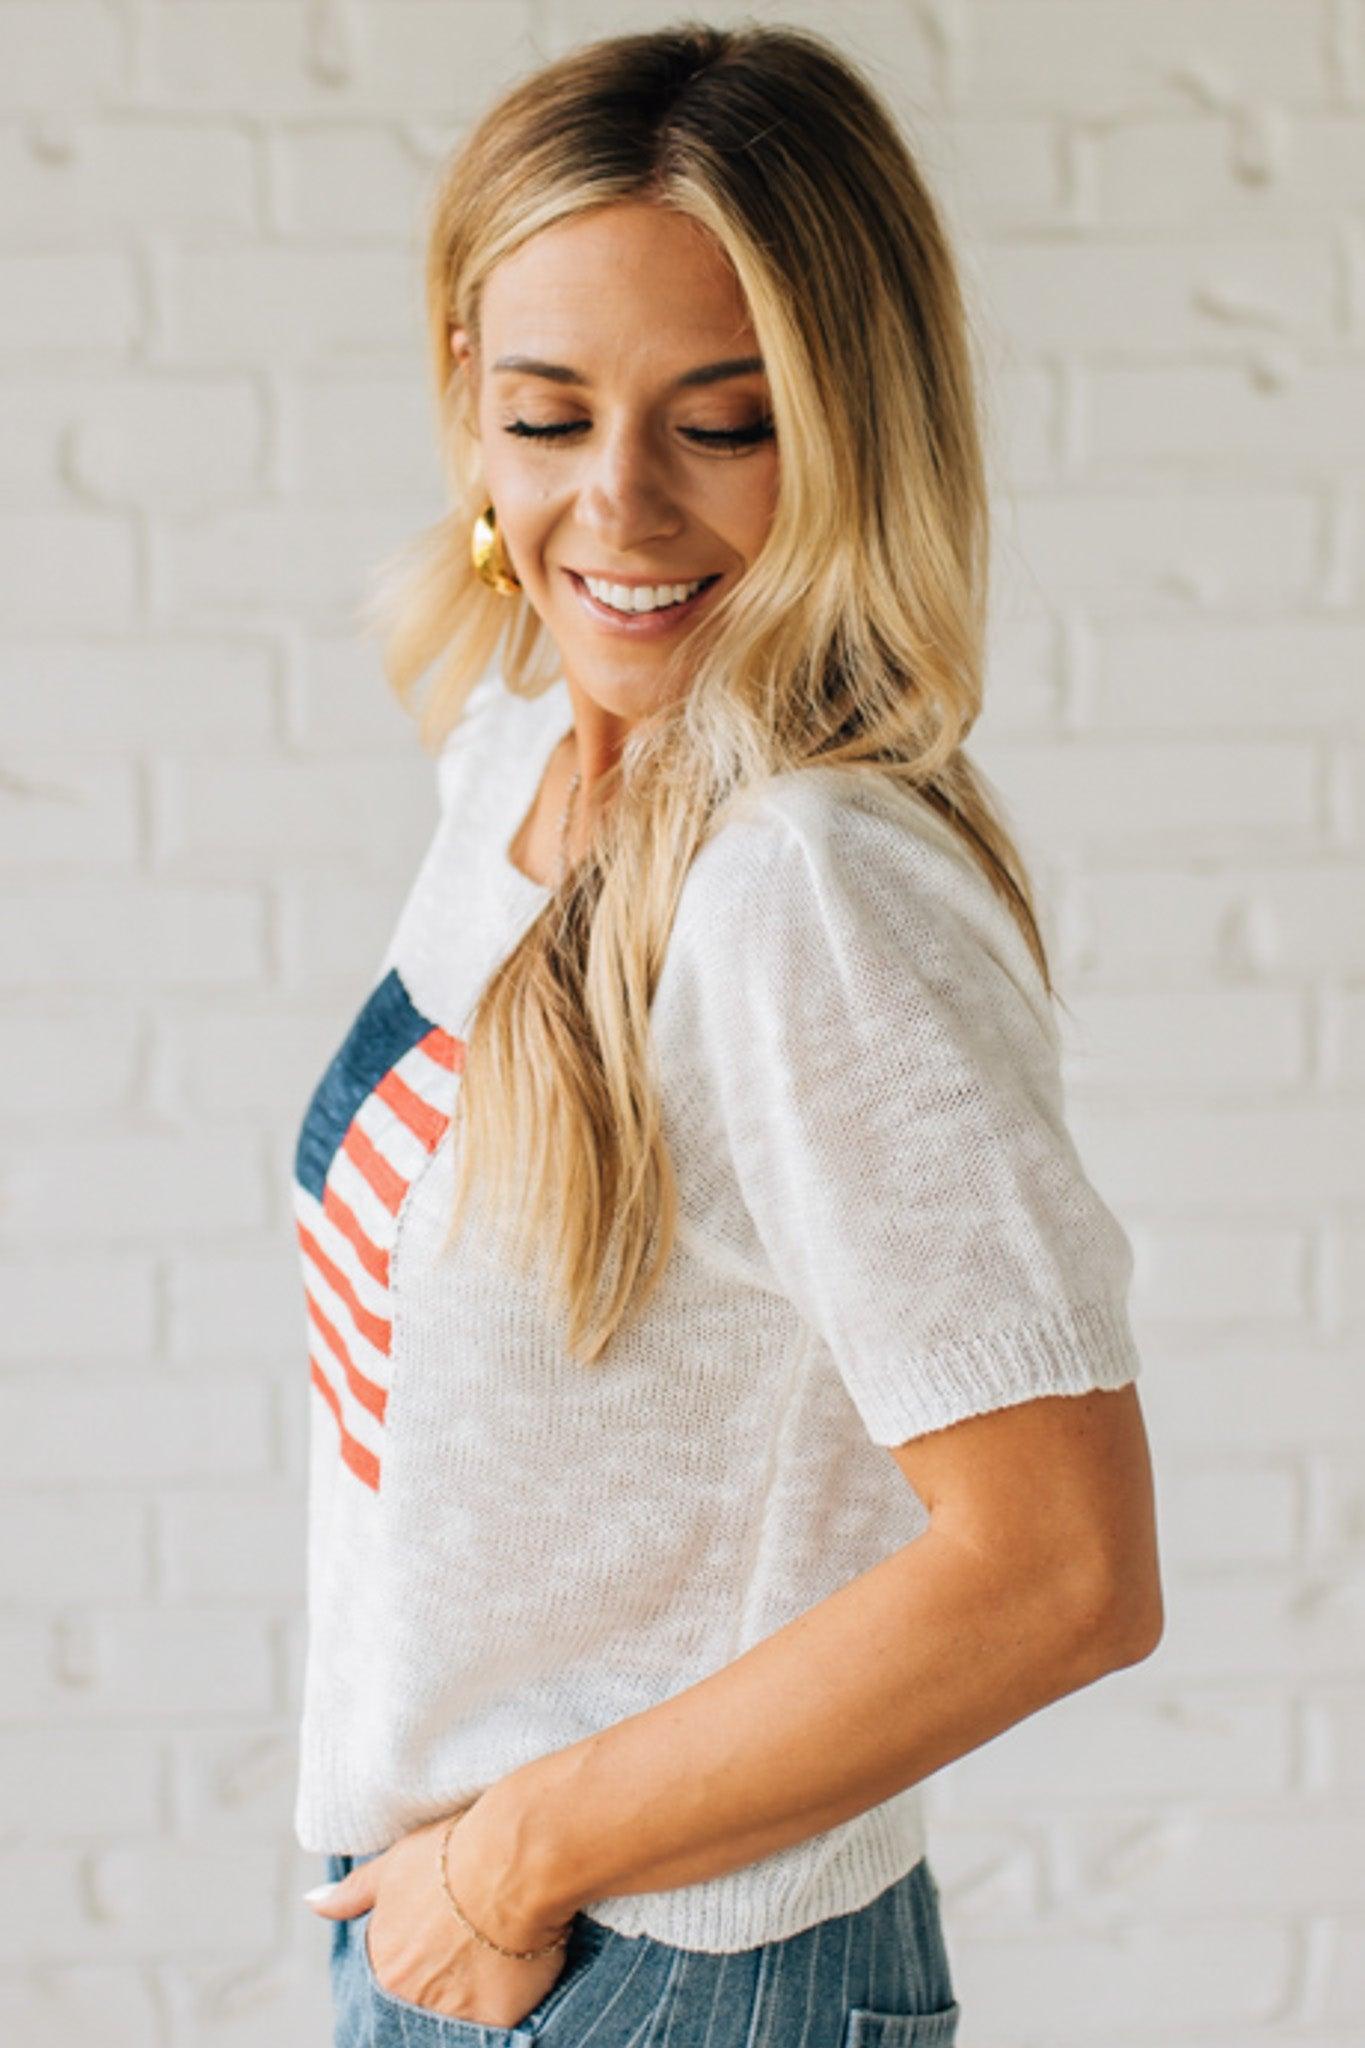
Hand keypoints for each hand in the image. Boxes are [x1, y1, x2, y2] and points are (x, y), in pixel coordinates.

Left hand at [305, 1804, 574, 2027]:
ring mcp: (455, 2015)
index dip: (414, 1971)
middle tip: (466, 1956)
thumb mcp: (393, 1866)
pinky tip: (517, 1972)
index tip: (433, 1957)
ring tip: (492, 1962)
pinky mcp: (498, 2022)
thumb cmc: (452, 1855)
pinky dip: (506, 2005)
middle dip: (440, 1987)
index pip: (392, 1986)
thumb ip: (353, 1894)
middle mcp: (412, 1999)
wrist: (510, 1861)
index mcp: (385, 1966)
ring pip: (459, 2019)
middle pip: (422, 2006)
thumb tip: (313, 1903)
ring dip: (471, 1997)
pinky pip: (499, 2025)